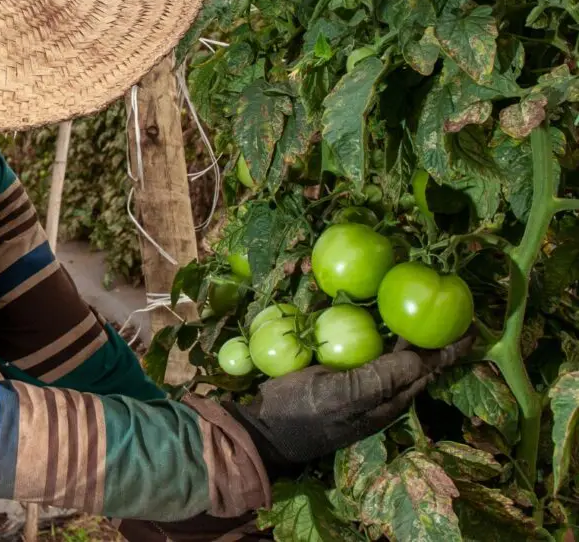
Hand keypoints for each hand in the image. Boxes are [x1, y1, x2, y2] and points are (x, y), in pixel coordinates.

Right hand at [225, 334, 474, 469]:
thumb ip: (382, 378)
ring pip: (394, 356)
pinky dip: (379, 335)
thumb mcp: (344, 396)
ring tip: (419, 309)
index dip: (450, 349)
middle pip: (417, 362)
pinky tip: (375, 318)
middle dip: (436, 339)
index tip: (470, 326)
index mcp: (388, 399)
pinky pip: (368, 353)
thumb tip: (421, 357)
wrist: (264, 426)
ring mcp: (359, 384)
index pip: (428, 368)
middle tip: (449, 310)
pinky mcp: (339, 376)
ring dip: (409, 335)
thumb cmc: (304, 412)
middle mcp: (380, 391)